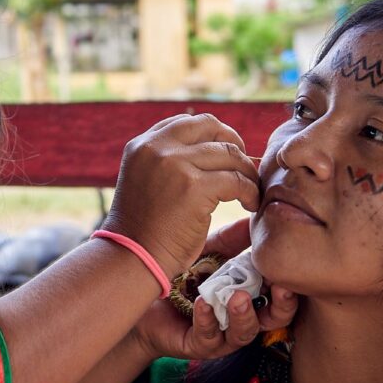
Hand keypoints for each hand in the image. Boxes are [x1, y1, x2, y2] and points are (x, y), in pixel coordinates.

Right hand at [103, 114, 259, 277]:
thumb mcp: (145, 180)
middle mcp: (156, 147)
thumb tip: (211, 147)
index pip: (186, 122)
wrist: (132, 259)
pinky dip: (249, 191)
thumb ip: (166, 160)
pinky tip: (249, 204)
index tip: (225, 155)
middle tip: (244, 167)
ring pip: (228, 153)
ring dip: (246, 172)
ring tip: (250, 191)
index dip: (212, 135)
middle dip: (234, 143)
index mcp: (142, 144)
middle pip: (210, 127)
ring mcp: (175, 163)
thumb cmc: (142, 229)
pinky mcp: (193, 186)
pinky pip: (236, 180)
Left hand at [131, 220, 299, 361]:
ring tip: (237, 297)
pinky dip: (208, 320)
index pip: (280, 291)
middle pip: (275, 318)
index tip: (288, 264)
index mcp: (252, 292)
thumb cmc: (185, 273)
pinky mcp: (199, 344)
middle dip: (281, 305)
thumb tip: (257, 215)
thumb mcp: (212, 250)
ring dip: (244, 315)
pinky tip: (202, 303)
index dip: (288, 281)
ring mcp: (223, 333)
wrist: (144, 295)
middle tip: (280, 288)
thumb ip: (235, 237)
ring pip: (245, 334)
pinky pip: (209, 337)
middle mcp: (243, 316)